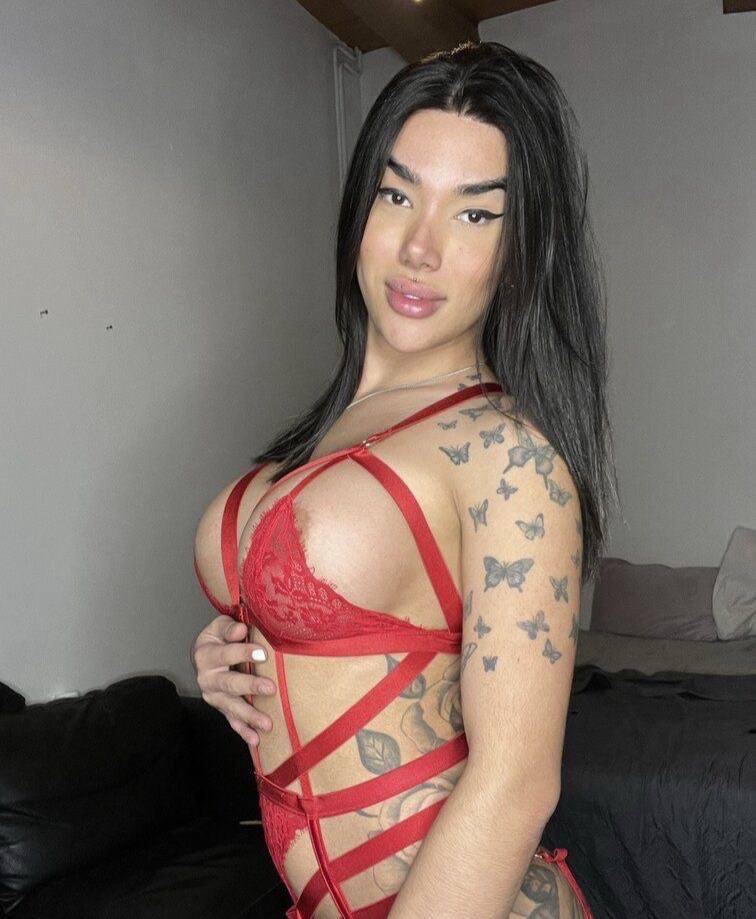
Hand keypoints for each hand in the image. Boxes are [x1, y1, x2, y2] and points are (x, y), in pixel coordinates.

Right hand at [190, 614, 276, 745]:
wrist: (203, 655)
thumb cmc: (218, 638)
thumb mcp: (220, 627)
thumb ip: (230, 628)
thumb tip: (241, 630)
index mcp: (205, 655)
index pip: (226, 654)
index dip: (244, 653)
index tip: (263, 653)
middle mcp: (206, 678)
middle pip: (229, 683)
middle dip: (250, 686)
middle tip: (270, 688)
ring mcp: (213, 696)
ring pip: (231, 707)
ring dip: (249, 715)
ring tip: (267, 723)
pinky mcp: (221, 708)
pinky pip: (232, 721)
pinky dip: (243, 731)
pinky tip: (256, 740)